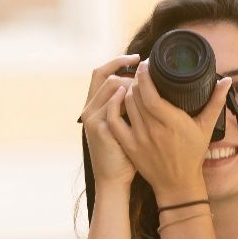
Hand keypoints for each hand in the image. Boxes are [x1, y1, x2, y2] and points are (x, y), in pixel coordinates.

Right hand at [79, 54, 141, 185]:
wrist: (114, 180)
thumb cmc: (123, 155)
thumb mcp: (124, 127)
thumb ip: (128, 108)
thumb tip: (146, 89)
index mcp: (95, 106)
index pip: (101, 73)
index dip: (117, 62)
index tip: (138, 58)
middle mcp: (89, 109)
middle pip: (106, 75)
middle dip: (127, 70)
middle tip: (147, 70)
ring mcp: (92, 117)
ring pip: (111, 87)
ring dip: (131, 83)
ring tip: (148, 86)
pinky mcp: (100, 127)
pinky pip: (113, 105)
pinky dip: (126, 98)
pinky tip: (141, 99)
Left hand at [108, 60, 232, 202]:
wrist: (178, 183)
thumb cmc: (192, 154)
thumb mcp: (206, 128)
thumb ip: (215, 102)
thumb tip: (227, 81)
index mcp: (172, 123)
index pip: (150, 94)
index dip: (144, 76)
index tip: (146, 64)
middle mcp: (154, 130)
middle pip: (135, 96)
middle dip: (136, 80)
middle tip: (140, 72)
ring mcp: (139, 139)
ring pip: (125, 105)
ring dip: (126, 91)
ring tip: (133, 84)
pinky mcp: (129, 146)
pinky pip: (114, 122)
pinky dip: (113, 107)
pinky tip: (118, 98)